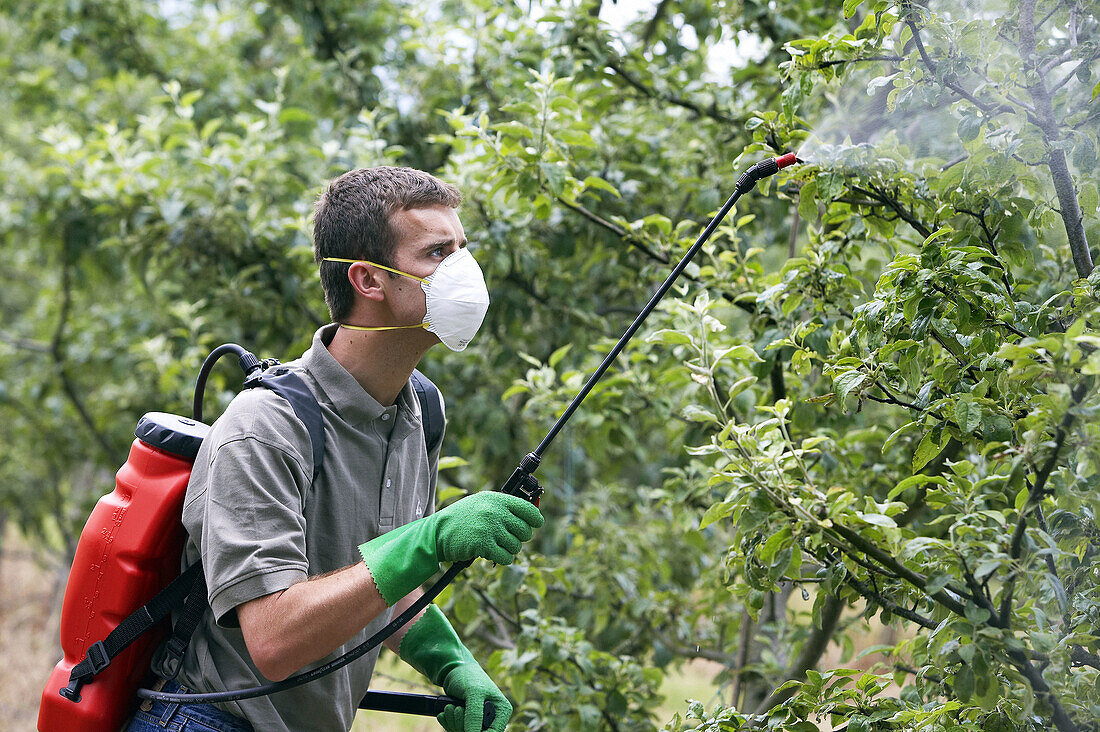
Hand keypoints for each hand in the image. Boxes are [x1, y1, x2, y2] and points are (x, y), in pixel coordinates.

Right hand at [359, 492, 542, 604]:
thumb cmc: (461, 519)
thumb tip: (532, 516)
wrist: (437, 532)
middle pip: (525, 531)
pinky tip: (491, 554)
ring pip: (517, 546)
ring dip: (508, 550)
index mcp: (497, 499)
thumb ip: (504, 508)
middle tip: (506, 539)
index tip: (534, 525)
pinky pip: (506, 557)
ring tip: (495, 546)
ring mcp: (490, 528)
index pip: (529, 510)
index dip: (535, 520)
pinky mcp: (484, 544)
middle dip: (519, 538)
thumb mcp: (482, 504)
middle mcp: (495, 511)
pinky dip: (502, 559)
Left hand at [436, 664, 511, 731]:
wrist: (454, 669)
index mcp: (501, 710)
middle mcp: (492, 717)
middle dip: (461, 725)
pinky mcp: (466, 719)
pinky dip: (448, 722)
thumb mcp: (473, 693)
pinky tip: (446, 710)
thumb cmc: (468, 676)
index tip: (465, 726)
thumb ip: (474, 714)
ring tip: (450, 707)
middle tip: (455, 708)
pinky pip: (455, 729)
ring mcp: (478, 718)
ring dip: (452, 722)